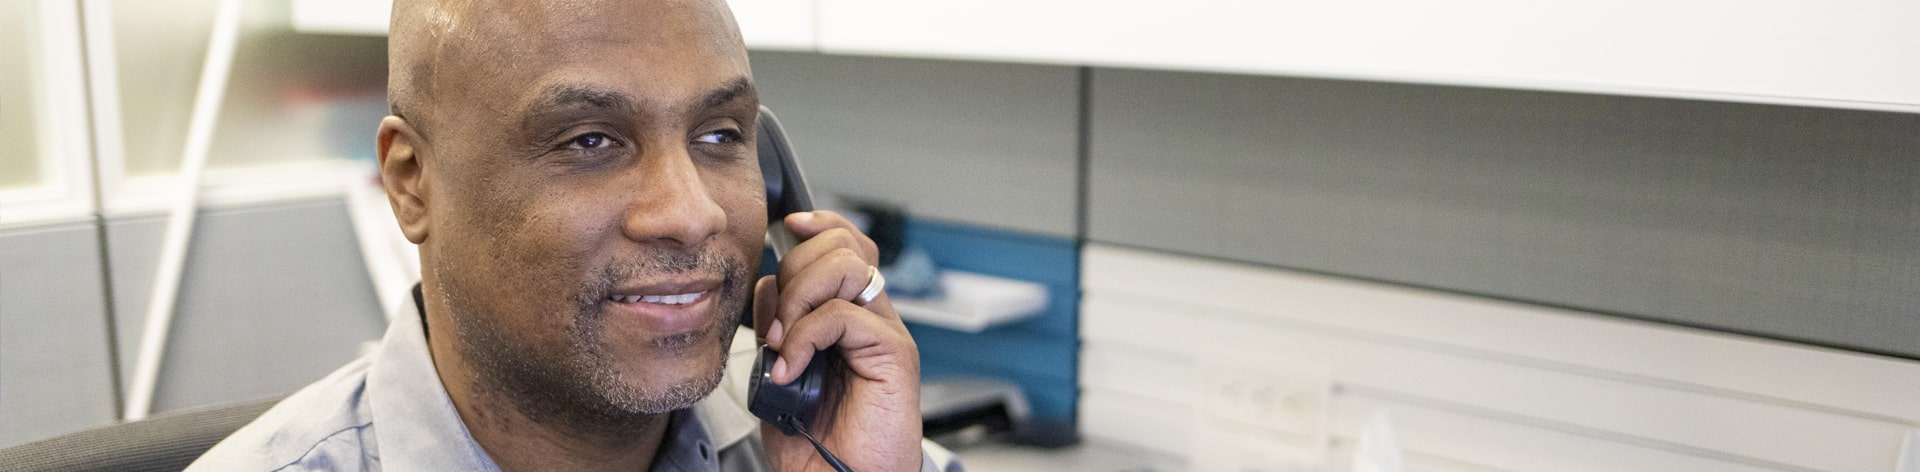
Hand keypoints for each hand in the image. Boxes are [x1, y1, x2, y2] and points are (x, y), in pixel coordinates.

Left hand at [753, 210, 921, 471]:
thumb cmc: (816, 443)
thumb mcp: (779, 370)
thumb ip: (779, 324)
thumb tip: (769, 284)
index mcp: (848, 316)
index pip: (844, 244)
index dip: (818, 226)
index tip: (787, 226)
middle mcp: (871, 318)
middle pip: (844, 246)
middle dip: (796, 269)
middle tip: (777, 322)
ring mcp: (885, 333)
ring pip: (846, 267)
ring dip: (799, 297)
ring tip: (784, 343)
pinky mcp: (893, 353)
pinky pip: (843, 315)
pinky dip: (804, 337)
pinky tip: (791, 368)